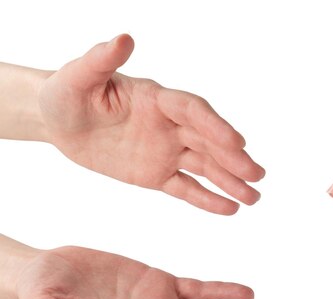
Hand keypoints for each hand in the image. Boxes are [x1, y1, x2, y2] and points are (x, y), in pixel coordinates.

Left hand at [38, 34, 264, 214]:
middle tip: (257, 175)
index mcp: (157, 99)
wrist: (58, 121)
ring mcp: (166, 150)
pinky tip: (230, 209)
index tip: (237, 143)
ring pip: (204, 168)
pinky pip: (185, 189)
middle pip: (208, 141)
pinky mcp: (157, 174)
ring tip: (254, 198)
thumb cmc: (65, 93)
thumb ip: (101, 60)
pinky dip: (207, 200)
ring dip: (230, 181)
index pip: (193, 111)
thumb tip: (124, 38)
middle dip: (233, 159)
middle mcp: (169, 124)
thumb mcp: (77, 77)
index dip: (215, 126)